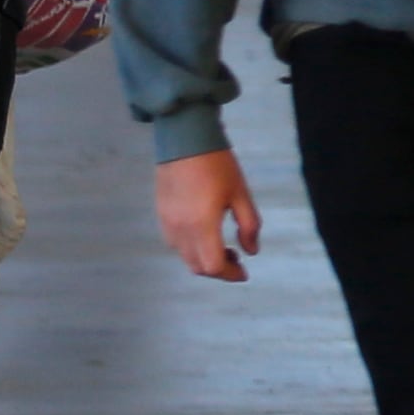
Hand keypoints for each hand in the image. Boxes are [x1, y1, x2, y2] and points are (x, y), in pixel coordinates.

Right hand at [157, 151, 263, 281]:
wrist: (185, 140)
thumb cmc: (218, 164)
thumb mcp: (241, 194)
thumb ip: (249, 225)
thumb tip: (252, 252)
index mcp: (202, 225)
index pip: (213, 266)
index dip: (230, 274)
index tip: (244, 272)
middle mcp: (180, 230)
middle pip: (198, 266)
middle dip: (219, 270)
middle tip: (237, 261)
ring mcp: (167, 223)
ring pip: (185, 257)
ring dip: (205, 260)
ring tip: (225, 248)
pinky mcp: (161, 215)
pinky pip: (176, 244)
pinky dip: (192, 249)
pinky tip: (206, 235)